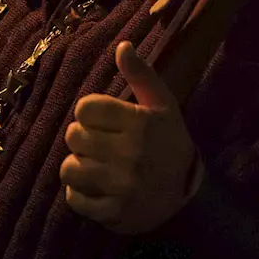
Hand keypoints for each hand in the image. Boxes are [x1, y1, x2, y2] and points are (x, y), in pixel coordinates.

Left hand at [61, 41, 202, 234]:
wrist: (188, 193)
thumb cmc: (169, 140)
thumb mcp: (162, 104)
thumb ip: (141, 74)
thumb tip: (122, 46)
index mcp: (139, 123)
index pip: (85, 108)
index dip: (89, 112)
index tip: (101, 120)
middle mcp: (129, 153)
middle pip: (73, 136)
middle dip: (81, 138)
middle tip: (97, 143)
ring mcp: (121, 185)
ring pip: (69, 168)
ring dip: (76, 166)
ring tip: (92, 165)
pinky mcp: (115, 212)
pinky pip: (75, 200)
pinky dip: (79, 194)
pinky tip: (95, 187)